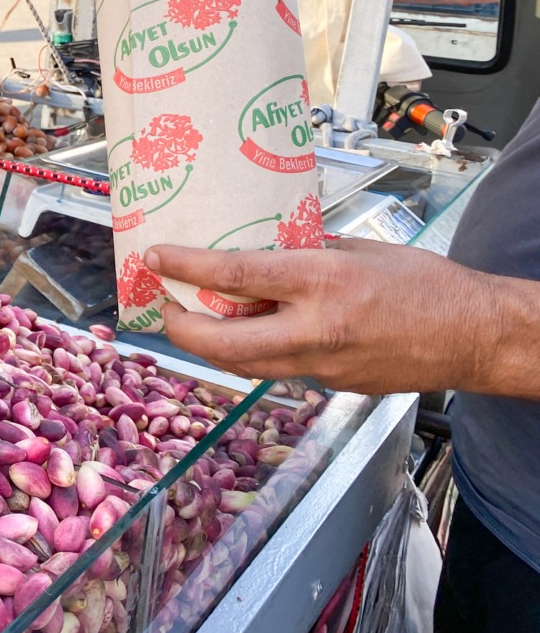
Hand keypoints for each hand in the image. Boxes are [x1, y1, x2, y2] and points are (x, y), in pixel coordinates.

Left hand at [148, 238, 488, 393]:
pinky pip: (280, 369)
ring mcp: (324, 364)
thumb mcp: (357, 249)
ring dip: (212, 346)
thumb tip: (260, 246)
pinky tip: (249, 333)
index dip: (187, 267)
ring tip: (194, 320)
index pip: (236, 275)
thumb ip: (305, 252)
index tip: (157, 258)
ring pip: (246, 365)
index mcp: (323, 282)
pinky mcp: (333, 385)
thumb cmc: (427, 286)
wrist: (475, 336)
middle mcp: (317, 329)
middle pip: (225, 343)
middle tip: (166, 307)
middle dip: (182, 330)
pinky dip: (255, 353)